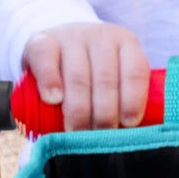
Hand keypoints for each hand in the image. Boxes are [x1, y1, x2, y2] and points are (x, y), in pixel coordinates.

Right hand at [21, 23, 150, 129]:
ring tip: (77, 131)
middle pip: (106, 79)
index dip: (133, 100)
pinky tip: (53, 99)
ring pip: (78, 75)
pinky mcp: (42, 40)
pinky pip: (46, 58)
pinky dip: (50, 81)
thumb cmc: (91, 73)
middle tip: (99, 138)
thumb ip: (124, 101)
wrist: (55, 47)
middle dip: (104, 115)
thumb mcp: (113, 78)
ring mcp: (71, 36)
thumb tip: (137, 140)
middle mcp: (101, 36)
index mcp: (126, 43)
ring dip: (79, 109)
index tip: (128, 124)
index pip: (135, 72)